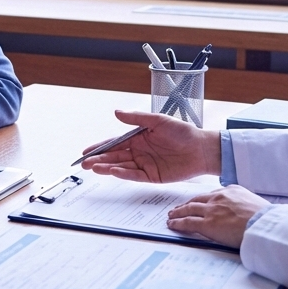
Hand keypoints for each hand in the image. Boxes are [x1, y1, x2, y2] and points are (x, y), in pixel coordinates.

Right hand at [81, 110, 221, 183]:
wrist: (202, 149)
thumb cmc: (184, 132)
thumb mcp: (158, 120)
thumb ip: (137, 118)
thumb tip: (117, 112)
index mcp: (138, 138)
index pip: (114, 143)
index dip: (99, 147)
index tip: (86, 151)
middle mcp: (139, 152)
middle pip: (114, 157)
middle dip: (98, 160)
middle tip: (84, 163)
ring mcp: (145, 164)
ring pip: (121, 167)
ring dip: (107, 167)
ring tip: (94, 168)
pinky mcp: (153, 176)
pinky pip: (134, 176)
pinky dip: (123, 174)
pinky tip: (113, 171)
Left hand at [166, 185, 270, 248]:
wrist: (265, 225)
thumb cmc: (266, 220)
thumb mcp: (255, 205)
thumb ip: (244, 206)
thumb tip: (243, 215)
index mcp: (232, 190)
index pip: (212, 194)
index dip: (202, 200)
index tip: (198, 203)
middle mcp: (219, 197)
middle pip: (197, 199)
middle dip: (187, 204)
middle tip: (179, 208)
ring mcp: (212, 210)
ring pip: (189, 209)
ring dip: (178, 212)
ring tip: (172, 215)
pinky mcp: (207, 223)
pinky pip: (188, 222)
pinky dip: (178, 223)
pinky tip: (172, 224)